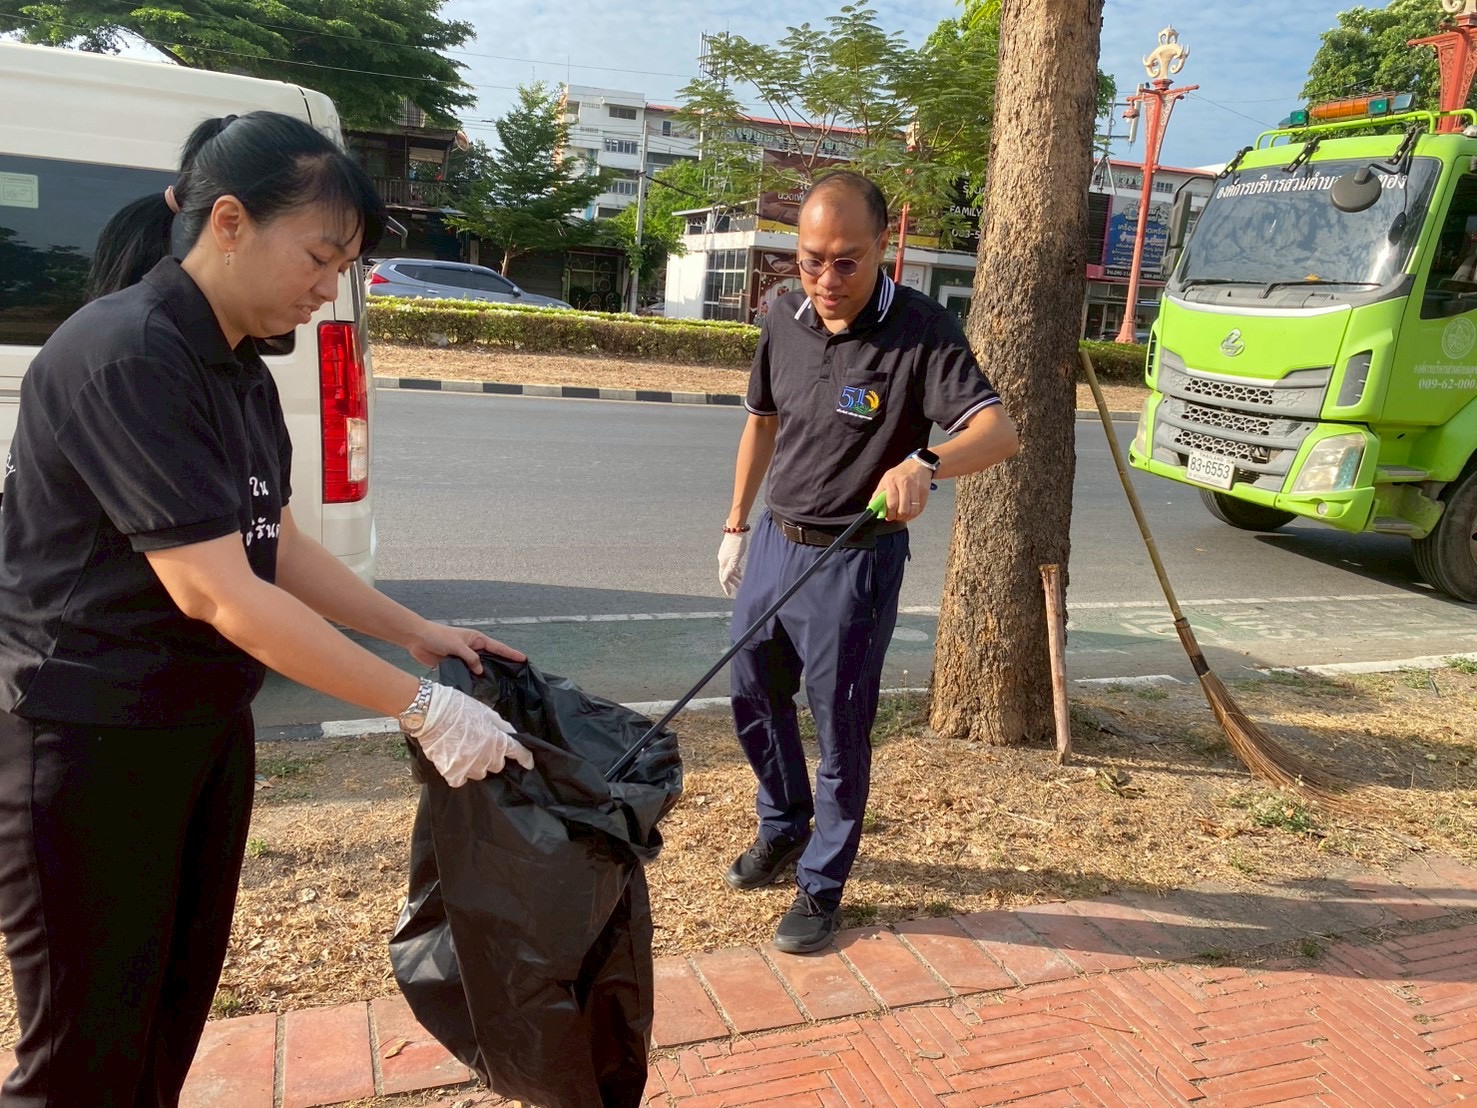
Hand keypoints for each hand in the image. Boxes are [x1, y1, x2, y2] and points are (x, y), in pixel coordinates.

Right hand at [406, 684, 534, 786]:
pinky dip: (459, 773)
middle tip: (481, 745)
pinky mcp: (452, 773)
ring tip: (465, 751)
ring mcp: (469, 766)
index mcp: (497, 740)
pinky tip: (454, 761)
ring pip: (480, 773)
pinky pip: (461, 779)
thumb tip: (512, 735)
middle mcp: (486, 756)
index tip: (528, 763)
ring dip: (476, 764)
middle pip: (497, 765)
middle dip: (493, 756)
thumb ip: (501, 726)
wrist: (431, 712)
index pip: (517, 752)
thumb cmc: (460, 707)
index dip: (525, 758)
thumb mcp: (486, 711)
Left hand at [407, 621, 525, 674]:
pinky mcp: (455, 665)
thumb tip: (481, 670)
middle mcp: (473, 648)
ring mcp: (464, 657)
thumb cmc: (438, 636)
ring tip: (500, 685)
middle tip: (516, 675)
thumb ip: (471, 658)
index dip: (510, 653)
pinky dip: (473, 679)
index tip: (523, 658)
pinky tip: (479, 688)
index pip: (497, 647)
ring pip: (479, 667)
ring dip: (486, 674)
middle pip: (491, 658)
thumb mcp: (458, 646)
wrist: (418, 639)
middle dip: (502, 664)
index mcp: (476, 639)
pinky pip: (467, 673)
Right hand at [718, 530, 749, 597]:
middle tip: (738, 588)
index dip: (726, 586)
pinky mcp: (728, 551)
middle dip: (732, 582)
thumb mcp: (735, 559)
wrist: (735, 529)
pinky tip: (739, 570)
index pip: (723, 578)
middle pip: (726, 574)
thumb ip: (730, 570)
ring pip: (729, 568)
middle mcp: (722, 560)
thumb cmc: (737, 544)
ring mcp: (725, 555)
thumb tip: (724, 580)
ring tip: (741, 580)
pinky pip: (731, 563)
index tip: (729, 593)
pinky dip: (735, 568)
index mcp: (723, 563)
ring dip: (734, 575)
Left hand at [873, 458, 933, 521]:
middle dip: (899, 517)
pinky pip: (920, 508)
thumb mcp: (885, 480)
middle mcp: (904, 484)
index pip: (891, 504)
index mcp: (892, 481)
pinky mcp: (924, 491)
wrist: (917, 465)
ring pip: (913, 510)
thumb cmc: (899, 474)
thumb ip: (878, 494)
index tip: (888, 517)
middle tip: (896, 517)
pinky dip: (915, 514)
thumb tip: (871, 507)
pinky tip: (910, 512)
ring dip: (907, 517)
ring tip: (903, 516)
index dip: (890, 514)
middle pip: (903, 509)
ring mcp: (916, 488)